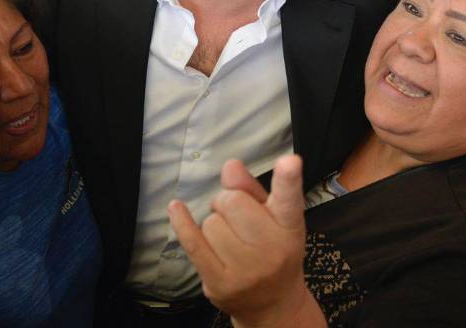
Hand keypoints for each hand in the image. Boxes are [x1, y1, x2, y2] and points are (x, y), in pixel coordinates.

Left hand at [169, 156, 320, 326]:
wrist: (272, 304)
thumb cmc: (272, 250)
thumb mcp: (272, 218)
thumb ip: (251, 189)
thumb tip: (230, 166)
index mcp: (290, 227)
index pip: (290, 199)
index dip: (289, 179)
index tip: (289, 161)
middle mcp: (272, 249)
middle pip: (233, 202)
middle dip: (228, 203)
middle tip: (238, 219)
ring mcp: (246, 270)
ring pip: (211, 222)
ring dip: (214, 224)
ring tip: (229, 238)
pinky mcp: (220, 283)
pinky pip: (193, 243)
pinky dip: (182, 223)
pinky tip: (176, 207)